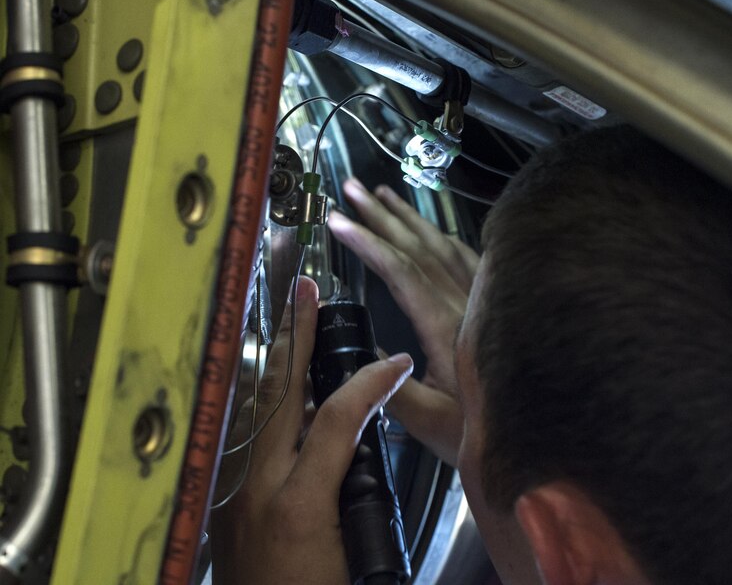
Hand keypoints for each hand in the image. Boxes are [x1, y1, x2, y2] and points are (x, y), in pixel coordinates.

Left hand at [211, 276, 413, 583]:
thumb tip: (368, 446)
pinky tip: (269, 386)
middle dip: (294, 334)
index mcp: (297, 504)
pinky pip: (240, 431)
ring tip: (286, 322)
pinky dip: (257, 397)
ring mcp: (231, 490)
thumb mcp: (355, 552)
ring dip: (271, 358)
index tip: (396, 363)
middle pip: (277, 391)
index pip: (337, 419)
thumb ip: (362, 496)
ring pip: (249, 405)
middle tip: (304, 293)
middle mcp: (255, 488)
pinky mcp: (223, 498)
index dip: (370, 383)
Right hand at [327, 179, 479, 465]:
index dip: (369, 244)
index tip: (338, 221)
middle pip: (421, 247)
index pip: (403, 273)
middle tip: (350, 190)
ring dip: (410, 218)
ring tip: (381, 194)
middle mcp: (468, 303)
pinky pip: (467, 256)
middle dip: (382, 216)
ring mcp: (484, 298)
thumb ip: (391, 390)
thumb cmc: (483, 433)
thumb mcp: (430, 422)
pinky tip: (429, 229)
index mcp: (448, 328)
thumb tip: (360, 355)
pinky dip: (440, 235)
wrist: (545, 432)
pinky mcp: (495, 301)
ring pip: (444, 245)